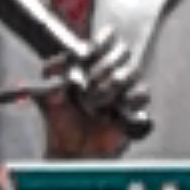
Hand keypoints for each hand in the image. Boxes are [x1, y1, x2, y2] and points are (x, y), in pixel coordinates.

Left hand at [40, 31, 147, 160]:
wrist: (71, 150)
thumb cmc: (61, 121)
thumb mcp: (47, 98)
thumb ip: (49, 80)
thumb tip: (57, 65)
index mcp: (90, 63)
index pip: (105, 39)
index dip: (101, 40)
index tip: (88, 50)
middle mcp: (110, 73)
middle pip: (122, 51)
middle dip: (103, 67)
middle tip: (86, 86)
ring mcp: (125, 90)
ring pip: (133, 72)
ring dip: (111, 86)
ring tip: (93, 104)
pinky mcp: (135, 108)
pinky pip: (142, 94)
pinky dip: (127, 101)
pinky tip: (112, 112)